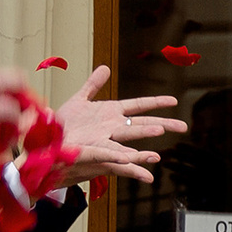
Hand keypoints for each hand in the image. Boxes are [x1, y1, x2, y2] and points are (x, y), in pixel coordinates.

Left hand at [54, 65, 186, 183]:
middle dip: (163, 126)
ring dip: (143, 149)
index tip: (173, 101)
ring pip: (129, 145)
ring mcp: (105, 142)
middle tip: (182, 127)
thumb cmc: (65, 125)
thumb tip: (105, 67)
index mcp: (111, 114)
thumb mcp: (79, 100)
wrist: (49, 143)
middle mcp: (112, 128)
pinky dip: (123, 163)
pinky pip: (111, 160)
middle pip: (141, 126)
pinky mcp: (94, 154)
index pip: (138, 105)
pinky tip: (132, 164)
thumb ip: (93, 85)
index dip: (156, 103)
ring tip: (157, 154)